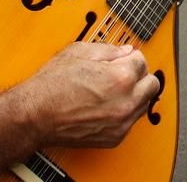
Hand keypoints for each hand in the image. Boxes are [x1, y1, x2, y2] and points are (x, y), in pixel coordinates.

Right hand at [17, 42, 158, 148]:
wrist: (35, 116)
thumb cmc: (52, 85)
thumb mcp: (79, 52)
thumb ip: (109, 49)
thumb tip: (125, 50)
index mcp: (120, 77)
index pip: (142, 60)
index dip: (130, 56)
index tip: (123, 58)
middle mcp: (126, 102)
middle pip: (152, 83)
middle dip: (139, 74)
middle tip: (123, 72)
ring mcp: (121, 122)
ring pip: (144, 103)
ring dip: (134, 94)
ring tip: (113, 89)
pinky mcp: (115, 137)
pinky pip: (131, 121)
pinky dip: (124, 112)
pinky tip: (107, 104)